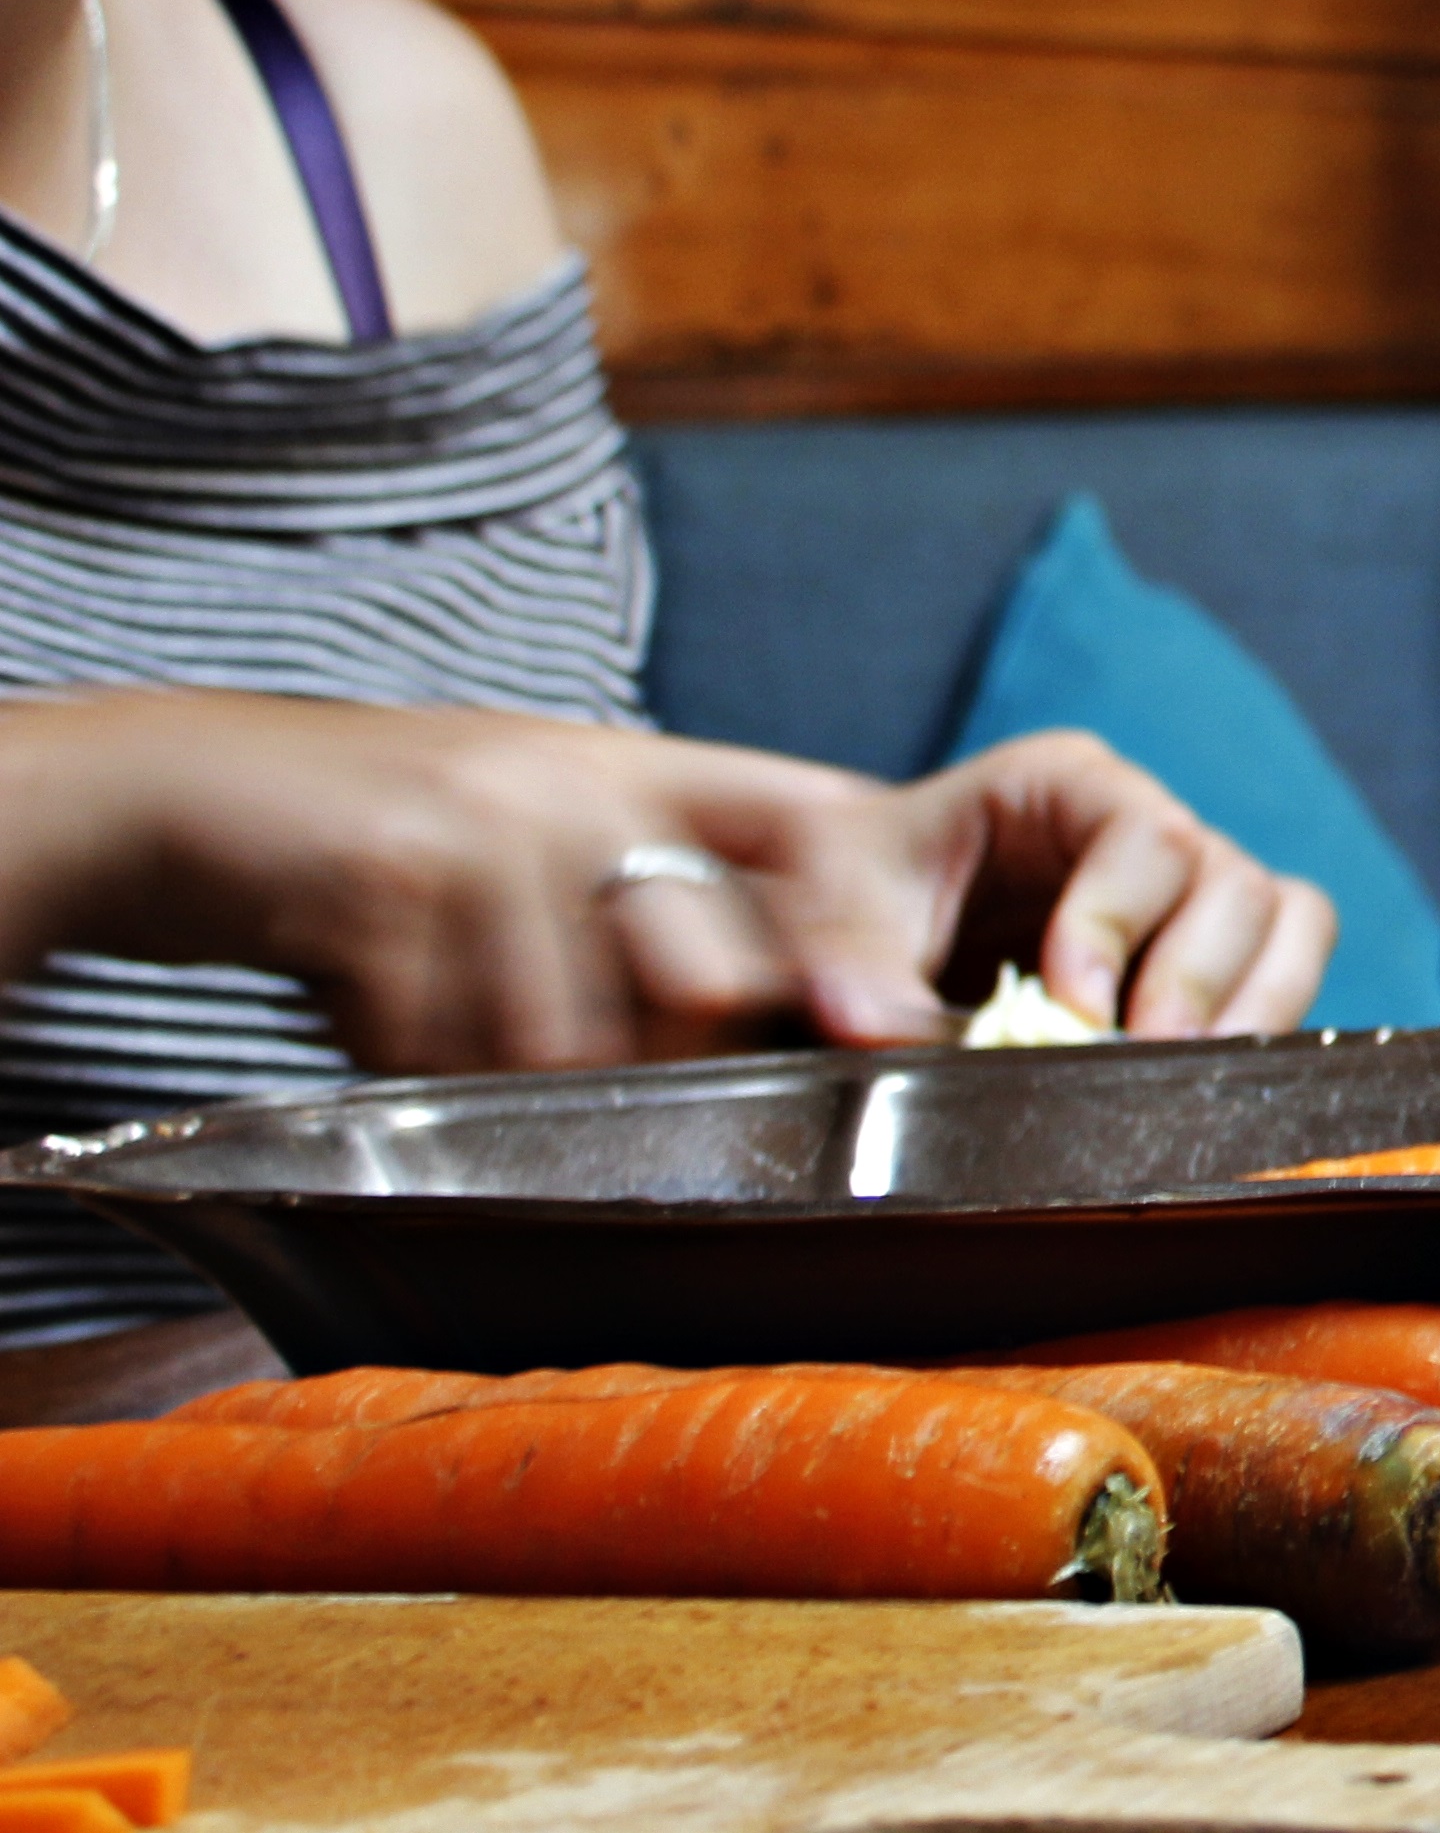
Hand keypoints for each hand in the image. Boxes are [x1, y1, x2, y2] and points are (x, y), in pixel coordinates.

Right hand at [7, 697, 826, 1071]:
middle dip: (636, 1059)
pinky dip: (398, 1053)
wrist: (163, 792)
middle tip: (537, 1045)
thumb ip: (670, 905)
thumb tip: (832, 1010)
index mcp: (640, 766)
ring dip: (491, 1065)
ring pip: (567, 1038)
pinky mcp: (387, 872)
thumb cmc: (374, 843)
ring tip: (427, 1011)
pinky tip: (358, 1001)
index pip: (824, 829)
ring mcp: (487, 815)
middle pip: (704, 980)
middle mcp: (580, 778)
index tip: (883, 1025)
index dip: (863, 934)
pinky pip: (440, 1041)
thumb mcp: (539, 838)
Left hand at [738, 730, 1336, 1045]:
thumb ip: (865, 977)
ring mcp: (1196, 885)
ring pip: (1287, 920)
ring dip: (1249, 1007)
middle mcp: (1150, 824)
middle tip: (1139, 1061)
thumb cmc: (858, 895)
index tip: (1070, 1009)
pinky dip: (1270, 1019)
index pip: (1142, 834)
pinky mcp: (1218, 948)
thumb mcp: (841, 923)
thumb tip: (891, 1040)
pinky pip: (1292, 962)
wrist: (871, 918)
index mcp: (1066, 784)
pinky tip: (1204, 1080)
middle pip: (1232, 881)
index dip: (1120, 921)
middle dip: (1195, 981)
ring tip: (1182, 1084)